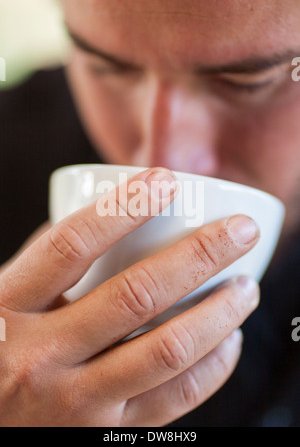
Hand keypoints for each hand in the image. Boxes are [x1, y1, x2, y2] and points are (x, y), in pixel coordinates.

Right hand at [0, 167, 259, 426]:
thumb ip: (43, 261)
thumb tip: (102, 221)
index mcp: (8, 308)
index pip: (71, 245)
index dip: (124, 206)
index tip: (166, 180)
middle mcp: (40, 356)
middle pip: (135, 294)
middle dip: (200, 255)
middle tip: (238, 231)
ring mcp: (75, 402)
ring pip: (166, 350)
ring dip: (219, 313)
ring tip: (246, 287)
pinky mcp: (104, 432)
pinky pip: (174, 399)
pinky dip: (213, 368)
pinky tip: (228, 340)